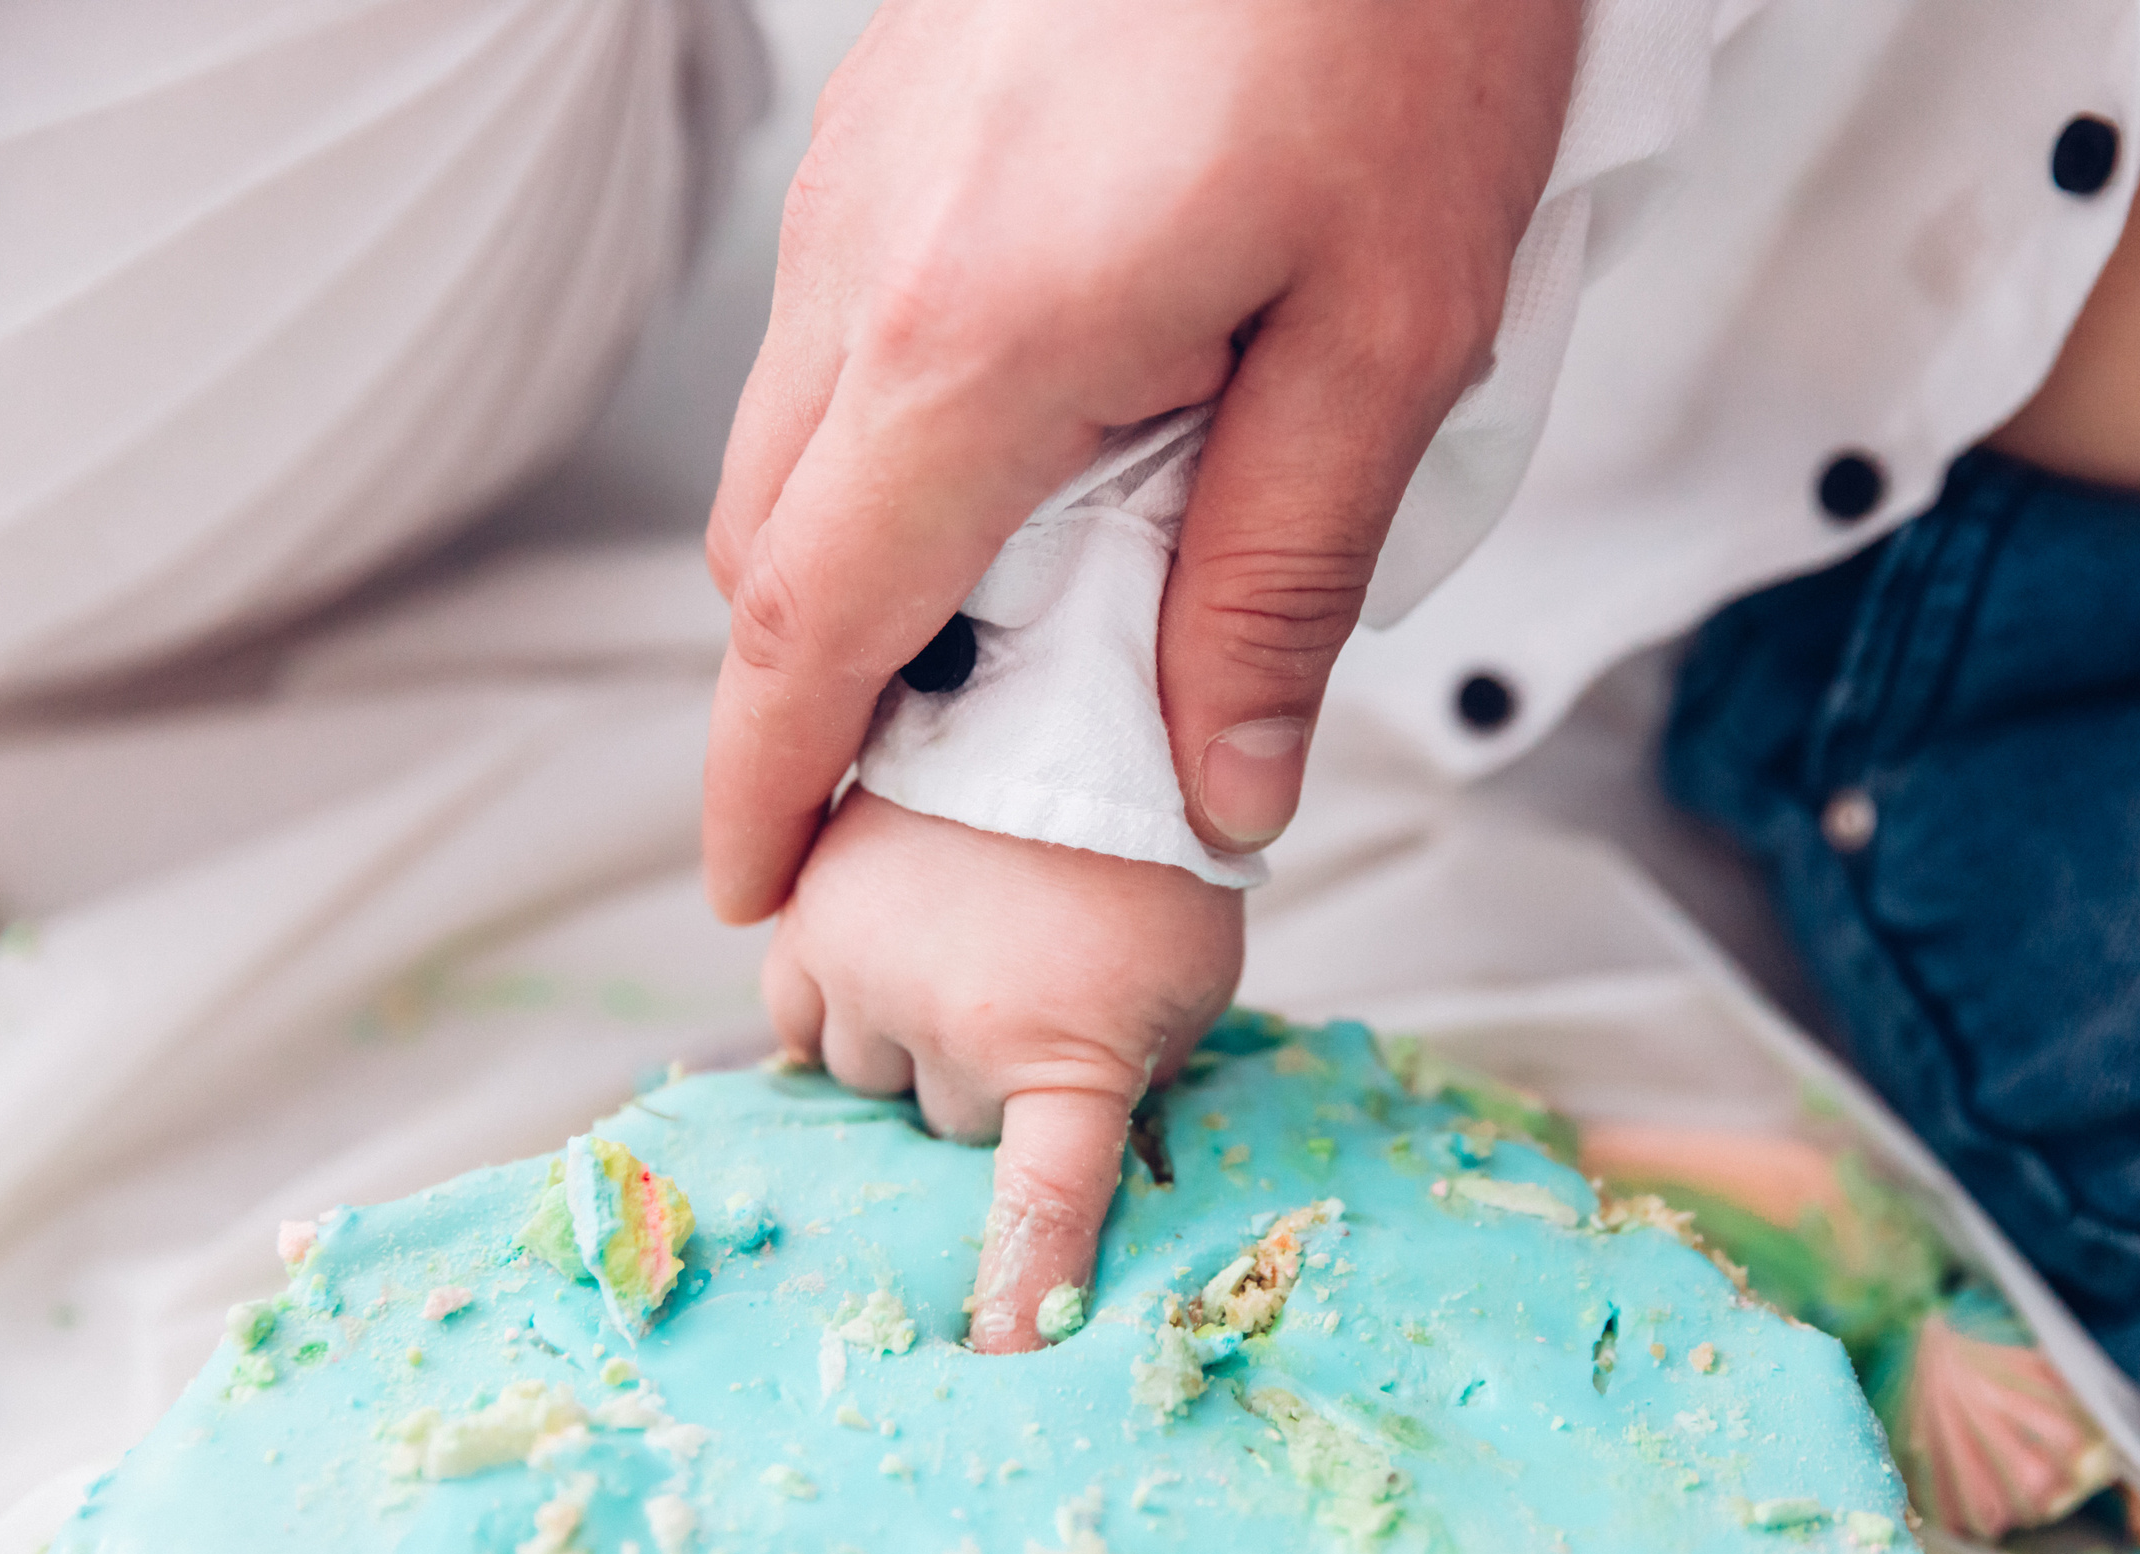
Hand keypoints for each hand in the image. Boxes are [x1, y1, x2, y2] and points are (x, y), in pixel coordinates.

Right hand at [702, 0, 1582, 918]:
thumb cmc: (1382, 9)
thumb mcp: (1387, 332)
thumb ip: (1281, 578)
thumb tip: (1220, 782)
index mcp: (973, 345)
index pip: (806, 627)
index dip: (762, 781)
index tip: (753, 879)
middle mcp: (868, 265)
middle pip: (769, 548)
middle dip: (807, 699)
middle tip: (900, 803)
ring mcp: (863, 184)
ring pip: (796, 441)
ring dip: (857, 571)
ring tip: (988, 653)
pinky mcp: (895, 130)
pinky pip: (843, 341)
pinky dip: (890, 451)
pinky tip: (1019, 468)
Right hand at [763, 790, 1242, 1351]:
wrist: (1075, 707)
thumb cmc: (1150, 856)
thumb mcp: (1181, 983)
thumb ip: (1129, 1073)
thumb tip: (1077, 1156)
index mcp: (1065, 1043)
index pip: (1042, 1202)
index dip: (1021, 1290)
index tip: (1003, 1361)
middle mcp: (951, 1018)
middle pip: (950, 1128)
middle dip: (989, 1084)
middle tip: (1037, 990)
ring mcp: (868, 964)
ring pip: (868, 1076)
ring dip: (909, 1040)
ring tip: (969, 952)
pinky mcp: (810, 914)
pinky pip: (798, 1017)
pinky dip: (840, 1002)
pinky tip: (892, 952)